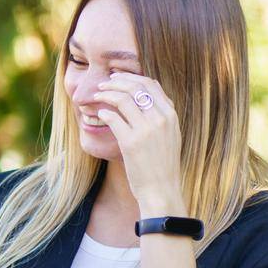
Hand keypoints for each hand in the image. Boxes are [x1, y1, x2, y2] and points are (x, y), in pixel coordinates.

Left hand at [93, 74, 185, 215]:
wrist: (161, 189)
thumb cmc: (162, 164)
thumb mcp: (170, 136)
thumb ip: (160, 117)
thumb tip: (144, 99)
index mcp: (171, 116)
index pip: (152, 85)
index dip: (132, 78)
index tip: (118, 77)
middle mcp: (161, 119)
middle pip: (136, 87)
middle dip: (117, 81)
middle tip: (103, 83)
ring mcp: (146, 129)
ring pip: (122, 99)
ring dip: (106, 94)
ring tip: (97, 96)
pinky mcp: (131, 142)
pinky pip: (113, 118)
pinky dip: (104, 112)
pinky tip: (99, 114)